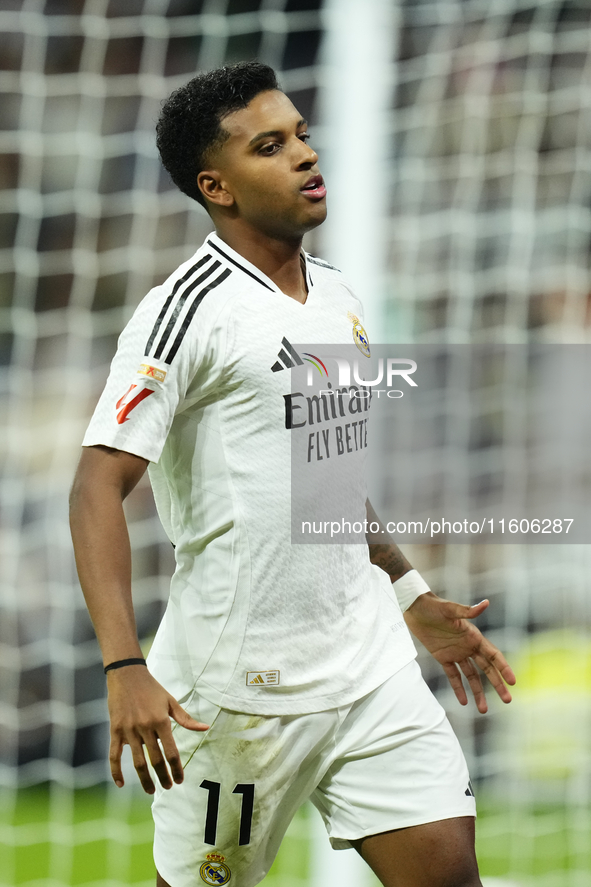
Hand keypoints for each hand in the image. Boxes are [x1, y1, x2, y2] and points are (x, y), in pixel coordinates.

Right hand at [107, 666, 208, 792]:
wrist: (127, 675)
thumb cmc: (152, 688)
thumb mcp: (170, 701)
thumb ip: (185, 718)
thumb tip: (204, 728)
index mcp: (161, 721)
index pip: (171, 752)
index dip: (176, 769)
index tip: (180, 780)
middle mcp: (145, 727)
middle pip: (155, 760)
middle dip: (163, 777)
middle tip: (168, 788)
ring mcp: (129, 730)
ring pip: (137, 762)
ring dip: (144, 779)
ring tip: (151, 790)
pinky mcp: (115, 730)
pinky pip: (114, 755)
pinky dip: (116, 771)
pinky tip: (121, 784)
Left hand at [403, 592, 515, 713]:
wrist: (414, 608)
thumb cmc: (433, 606)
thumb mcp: (450, 609)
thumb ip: (467, 610)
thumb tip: (486, 603)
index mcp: (474, 636)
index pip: (493, 655)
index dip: (503, 668)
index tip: (512, 682)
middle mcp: (468, 646)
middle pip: (486, 669)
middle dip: (497, 685)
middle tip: (507, 700)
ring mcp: (456, 653)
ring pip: (471, 676)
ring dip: (478, 692)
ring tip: (483, 710)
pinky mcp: (443, 657)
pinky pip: (453, 676)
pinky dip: (458, 688)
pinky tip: (464, 702)